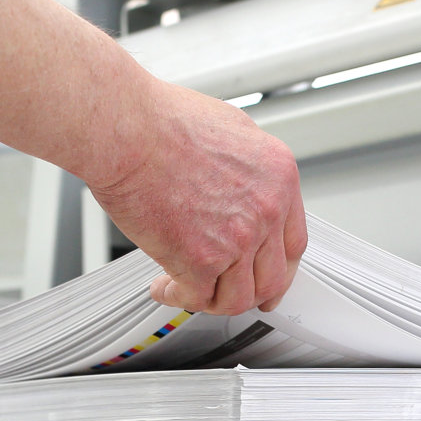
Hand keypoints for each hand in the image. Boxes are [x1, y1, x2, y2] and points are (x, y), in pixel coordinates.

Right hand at [86, 81, 306, 314]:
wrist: (127, 128)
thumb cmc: (162, 120)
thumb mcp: (230, 128)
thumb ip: (246, 167)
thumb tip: (239, 185)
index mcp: (279, 178)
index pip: (293, 243)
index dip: (279, 267)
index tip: (266, 275)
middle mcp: (265, 210)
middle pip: (272, 277)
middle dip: (249, 293)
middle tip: (230, 294)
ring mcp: (236, 239)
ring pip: (238, 298)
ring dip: (212, 300)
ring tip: (188, 289)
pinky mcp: (199, 260)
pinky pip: (197, 299)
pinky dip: (177, 298)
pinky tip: (163, 287)